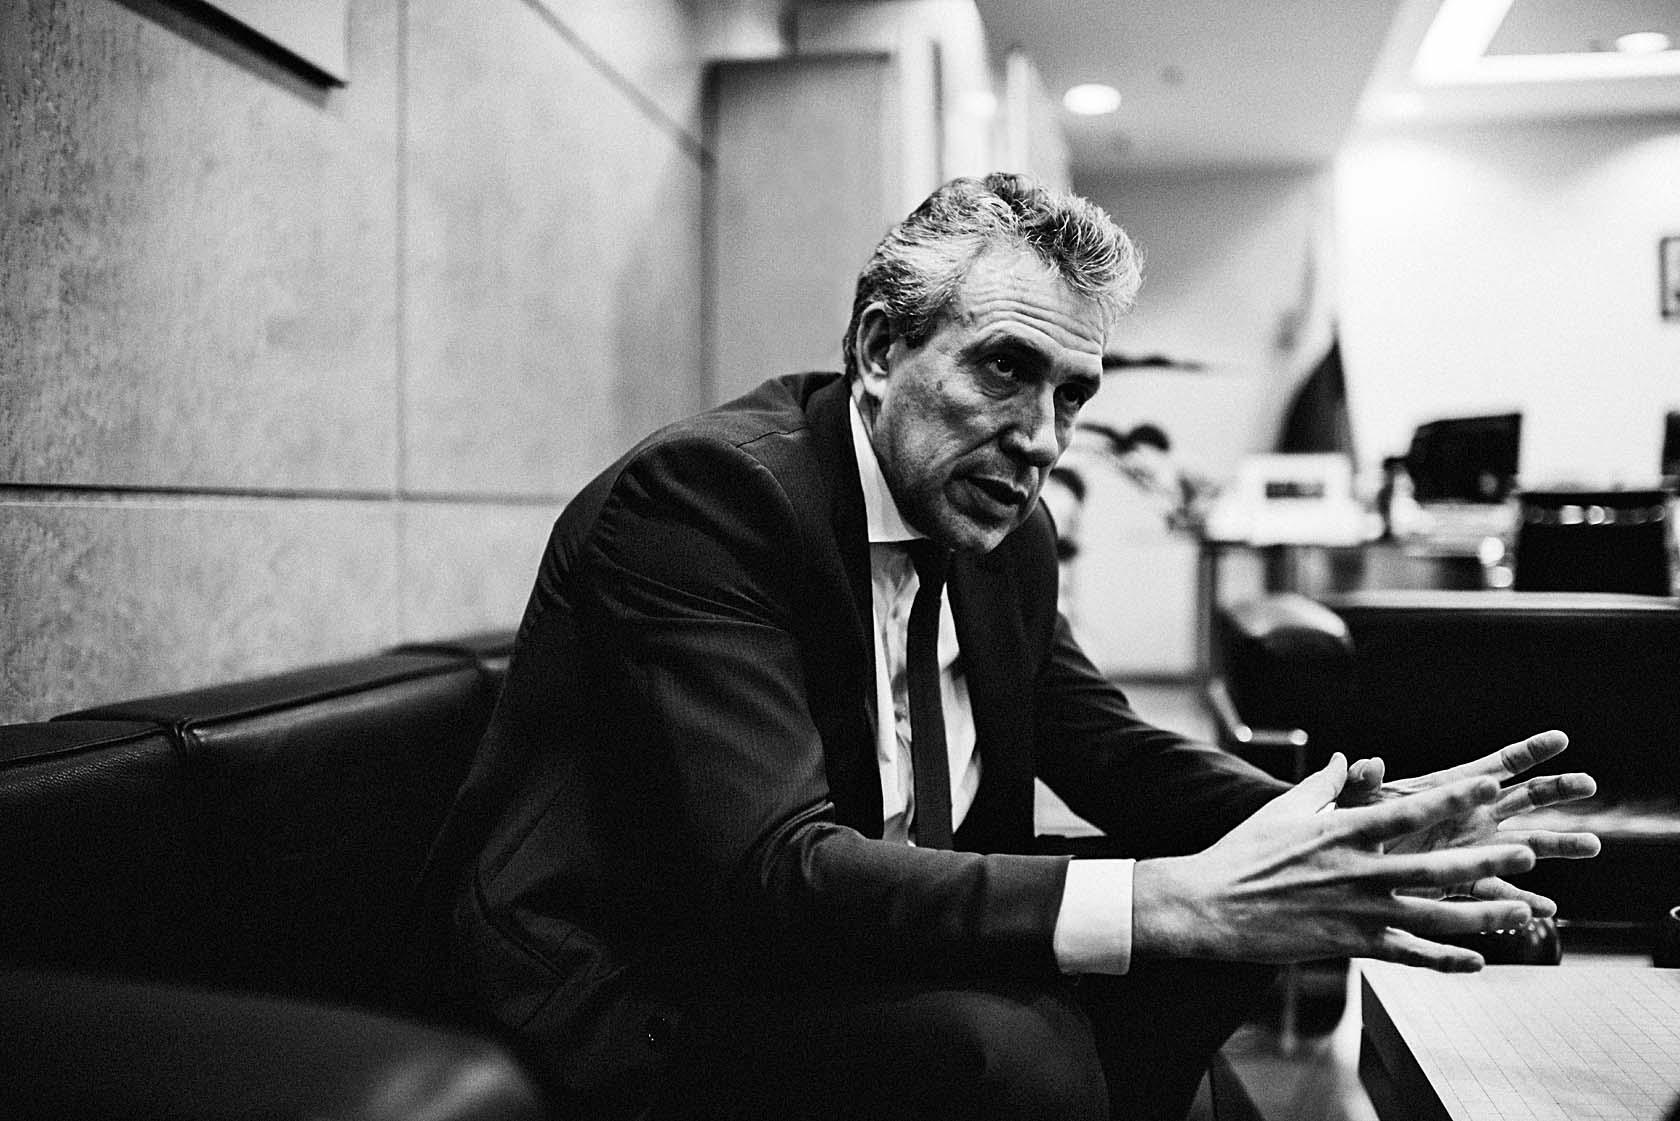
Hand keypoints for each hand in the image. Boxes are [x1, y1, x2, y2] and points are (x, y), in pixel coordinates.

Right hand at [1133, 753, 1539, 971]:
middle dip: (1487, 862)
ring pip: (1433, 917)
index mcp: (1342, 832)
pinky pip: (1407, 954)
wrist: (1211, 906)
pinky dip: (1444, 960)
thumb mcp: (1283, 809)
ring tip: (1520, 911)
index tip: (1492, 783)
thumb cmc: (1244, 852)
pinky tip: (1477, 961)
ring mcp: (1356, 912)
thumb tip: (1350, 758)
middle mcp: (1357, 872)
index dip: (1454, 797)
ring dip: (1481, 915)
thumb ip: (1325, 784)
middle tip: (1530, 853)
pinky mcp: (1350, 944)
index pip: (1410, 810)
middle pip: (1436, 868)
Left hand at [1337, 730, 1600, 915]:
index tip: (1561, 738)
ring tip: (1593, 845)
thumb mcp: (1355, 804)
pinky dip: (1522, 900)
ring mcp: (1470, 849)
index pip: (1496, 765)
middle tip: (1588, 784)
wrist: (1342, 868)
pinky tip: (1545, 909)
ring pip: (1524, 845)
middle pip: (1523, 799)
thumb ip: (1362, 783)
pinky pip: (1499, 891)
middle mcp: (1468, 817)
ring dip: (1558, 844)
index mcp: (1449, 790)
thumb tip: (1365, 762)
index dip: (1529, 751)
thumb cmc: (1347, 826)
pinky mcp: (1462, 882)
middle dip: (1557, 790)